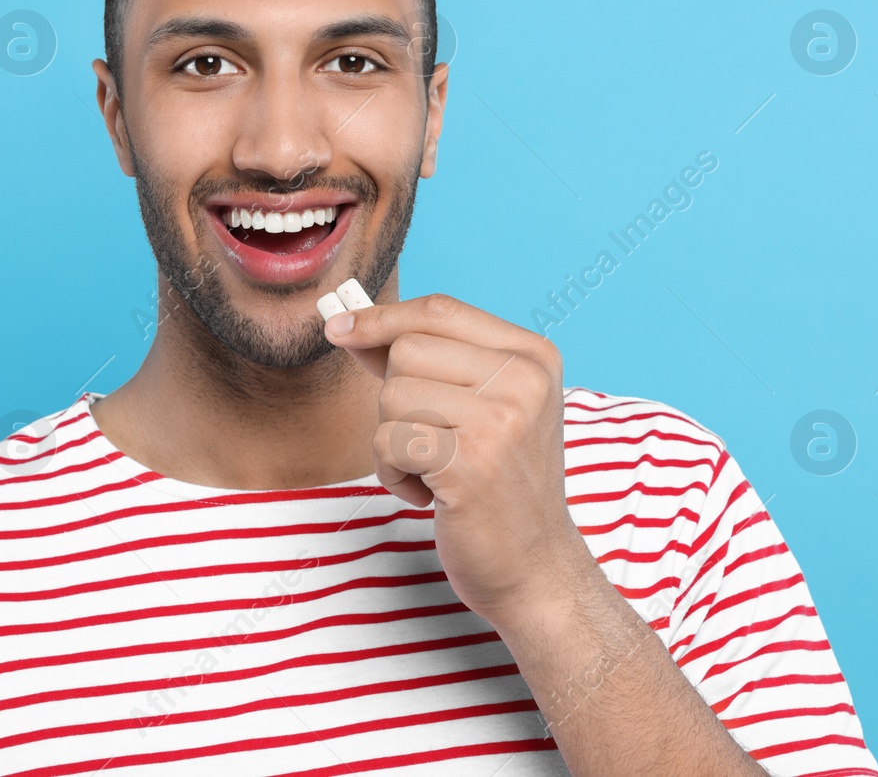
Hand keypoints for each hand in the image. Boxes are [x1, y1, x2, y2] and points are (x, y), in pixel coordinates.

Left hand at [323, 293, 594, 627]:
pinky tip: (429, 494)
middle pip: (407, 349)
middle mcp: (524, 379)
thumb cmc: (498, 486)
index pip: (440, 310)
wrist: (536, 568)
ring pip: (392, 395)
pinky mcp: (471, 462)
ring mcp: (501, 420)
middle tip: (429, 439)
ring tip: (433, 470)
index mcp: (533, 356)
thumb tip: (349, 325)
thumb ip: (423, 362)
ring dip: (393, 441)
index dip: (382, 317)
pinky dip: (393, 474)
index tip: (341, 327)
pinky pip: (388, 442)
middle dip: (395, 397)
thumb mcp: (479, 408)